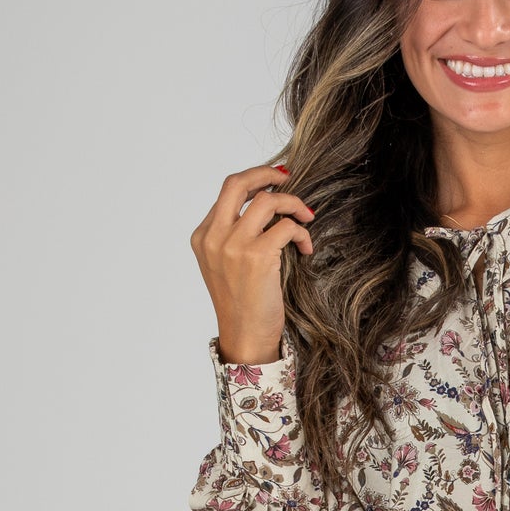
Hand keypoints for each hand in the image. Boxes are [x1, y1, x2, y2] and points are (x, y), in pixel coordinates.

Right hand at [190, 160, 314, 364]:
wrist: (245, 336)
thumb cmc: (241, 305)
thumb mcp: (225, 265)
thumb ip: (233, 235)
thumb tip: (265, 205)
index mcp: (202, 236)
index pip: (227, 192)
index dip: (254, 182)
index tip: (273, 183)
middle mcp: (214, 237)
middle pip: (238, 183)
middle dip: (266, 174)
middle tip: (287, 179)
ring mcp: (233, 245)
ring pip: (268, 201)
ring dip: (293, 204)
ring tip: (306, 217)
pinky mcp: (257, 256)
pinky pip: (287, 227)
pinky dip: (302, 233)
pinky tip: (306, 248)